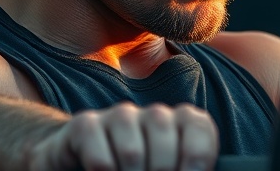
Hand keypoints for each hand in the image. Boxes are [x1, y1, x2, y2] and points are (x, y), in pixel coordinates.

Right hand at [29, 102, 218, 170]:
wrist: (79, 163)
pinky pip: (101, 160)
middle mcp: (153, 114)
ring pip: (133, 153)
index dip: (198, 158)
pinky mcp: (86, 125)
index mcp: (180, 124)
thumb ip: (183, 170)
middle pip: (165, 143)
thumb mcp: (165, 170)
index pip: (199, 127)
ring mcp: (120, 116)